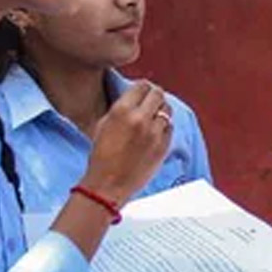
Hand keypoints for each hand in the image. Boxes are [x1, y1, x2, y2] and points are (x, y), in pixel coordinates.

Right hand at [79, 81, 172, 205]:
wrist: (108, 185)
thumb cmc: (101, 157)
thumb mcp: (103, 125)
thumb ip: (120, 108)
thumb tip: (133, 99)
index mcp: (121, 111)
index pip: (142, 86)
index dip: (143, 87)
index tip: (142, 90)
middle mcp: (140, 119)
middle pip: (158, 93)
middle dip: (154, 95)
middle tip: (151, 100)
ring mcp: (154, 133)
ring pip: (167, 109)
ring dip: (161, 110)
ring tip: (154, 115)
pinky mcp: (163, 146)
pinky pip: (170, 127)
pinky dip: (165, 126)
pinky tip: (156, 131)